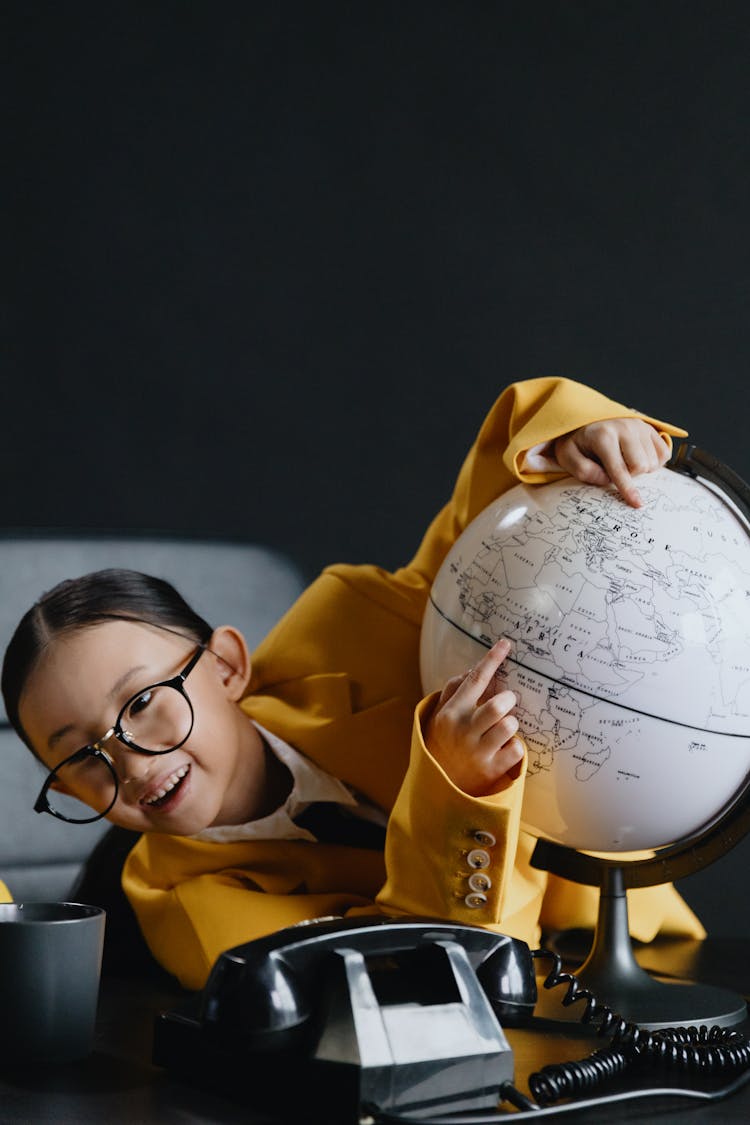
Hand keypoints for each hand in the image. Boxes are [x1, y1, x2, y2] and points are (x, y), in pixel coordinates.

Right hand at [424, 639, 523, 796]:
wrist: (437, 786)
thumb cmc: (441, 743)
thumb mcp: (438, 716)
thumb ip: (453, 691)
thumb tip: (471, 671)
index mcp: (451, 714)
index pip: (474, 680)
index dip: (491, 660)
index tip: (505, 645)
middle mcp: (463, 731)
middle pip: (499, 705)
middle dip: (508, 700)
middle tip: (507, 702)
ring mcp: (478, 752)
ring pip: (510, 726)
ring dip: (511, 724)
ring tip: (503, 728)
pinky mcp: (491, 770)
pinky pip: (517, 750)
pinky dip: (515, 747)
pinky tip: (503, 748)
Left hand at [554, 417, 668, 507]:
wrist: (587, 425)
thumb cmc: (578, 445)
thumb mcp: (568, 457)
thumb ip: (584, 471)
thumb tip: (606, 480)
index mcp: (603, 436)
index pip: (619, 469)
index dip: (627, 489)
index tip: (637, 504)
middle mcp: (625, 427)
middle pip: (641, 466)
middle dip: (630, 476)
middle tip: (615, 470)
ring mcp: (640, 426)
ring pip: (653, 462)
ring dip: (641, 469)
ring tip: (624, 461)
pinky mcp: (650, 428)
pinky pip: (664, 454)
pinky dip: (654, 462)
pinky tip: (638, 458)